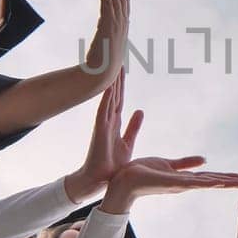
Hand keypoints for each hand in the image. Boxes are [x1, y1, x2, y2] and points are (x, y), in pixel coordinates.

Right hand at [73, 69, 142, 195]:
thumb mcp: (127, 142)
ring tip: (111, 65)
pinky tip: (108, 86)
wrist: (98, 179)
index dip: (121, 83)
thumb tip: (140, 111)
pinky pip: (103, 111)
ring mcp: (102, 124)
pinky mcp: (99, 131)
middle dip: (115, 77)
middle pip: (113, 94)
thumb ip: (133, 127)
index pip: (119, 98)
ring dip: (110, 82)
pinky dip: (105, 98)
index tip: (122, 67)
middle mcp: (107, 120)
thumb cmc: (112, 164)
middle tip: (116, 57)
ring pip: (107, 99)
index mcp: (114, 122)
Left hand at [83, 0, 129, 80]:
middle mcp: (122, 22)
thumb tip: (107, 31)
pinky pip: (108, 4)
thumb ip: (109, 34)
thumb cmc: (103, 63)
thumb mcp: (108, 44)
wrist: (100, 75)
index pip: (126, 0)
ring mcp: (116, 23)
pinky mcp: (107, 25)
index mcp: (123, 25)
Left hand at [100, 155, 237, 211]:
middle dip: (229, 183)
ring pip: (206, 183)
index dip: (225, 178)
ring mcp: (179, 185)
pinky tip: (218, 182)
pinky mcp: (171, 182)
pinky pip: (192, 182)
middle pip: (212, 182)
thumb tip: (203, 159)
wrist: (122, 181)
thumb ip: (185, 162)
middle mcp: (184, 184)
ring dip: (223, 183)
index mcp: (183, 179)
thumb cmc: (141, 173)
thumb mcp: (167, 164)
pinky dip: (206, 182)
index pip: (209, 178)